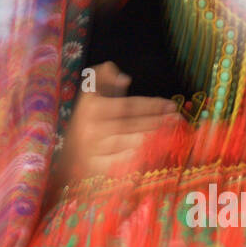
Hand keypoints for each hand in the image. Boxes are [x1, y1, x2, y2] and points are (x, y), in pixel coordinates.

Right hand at [55, 62, 177, 184]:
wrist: (67, 157)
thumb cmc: (86, 123)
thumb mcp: (90, 97)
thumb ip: (103, 80)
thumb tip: (124, 77)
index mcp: (91, 108)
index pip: (127, 106)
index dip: (151, 105)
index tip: (171, 105)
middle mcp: (90, 129)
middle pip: (131, 124)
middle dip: (157, 121)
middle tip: (177, 119)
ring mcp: (93, 151)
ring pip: (129, 143)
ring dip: (153, 138)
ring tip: (172, 134)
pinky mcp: (96, 169)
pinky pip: (123, 164)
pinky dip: (139, 159)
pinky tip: (155, 154)